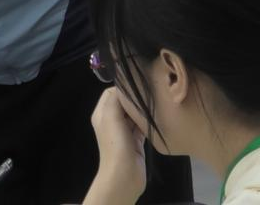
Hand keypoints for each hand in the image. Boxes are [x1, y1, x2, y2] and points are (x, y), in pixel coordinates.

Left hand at [83, 88, 147, 204]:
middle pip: (123, 103)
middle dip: (134, 98)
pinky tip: (157, 117)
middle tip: (150, 92)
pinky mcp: (135, 141)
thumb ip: (114, 99)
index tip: (138, 84)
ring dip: (142, 110)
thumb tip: (123, 86)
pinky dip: (147, 122)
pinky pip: (142, 126)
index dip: (122, 88)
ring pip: (134, 114)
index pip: (111, 93)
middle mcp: (111, 121)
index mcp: (102, 114)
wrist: (124, 176)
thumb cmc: (115, 144)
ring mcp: (123, 132)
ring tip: (156, 102)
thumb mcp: (111, 117)